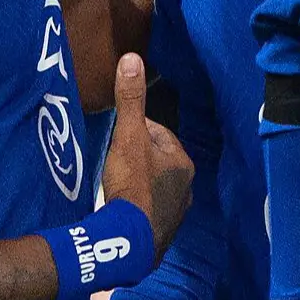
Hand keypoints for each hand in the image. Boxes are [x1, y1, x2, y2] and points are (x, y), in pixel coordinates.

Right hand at [101, 54, 194, 256]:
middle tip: (113, 155)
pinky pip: (148, 211)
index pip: (160, 134)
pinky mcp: (161, 234)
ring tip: (114, 180)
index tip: (118, 131)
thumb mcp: (128, 136)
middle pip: (158, 161)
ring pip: (155, 187)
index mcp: (182, 162)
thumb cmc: (132, 184)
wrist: (130, 241)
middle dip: (138, 155)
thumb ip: (130, 100)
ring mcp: (175, 213)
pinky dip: (136, 205)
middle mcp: (185, 187)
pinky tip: (120, 207)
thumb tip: (133, 59)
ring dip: (138, 181)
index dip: (138, 129)